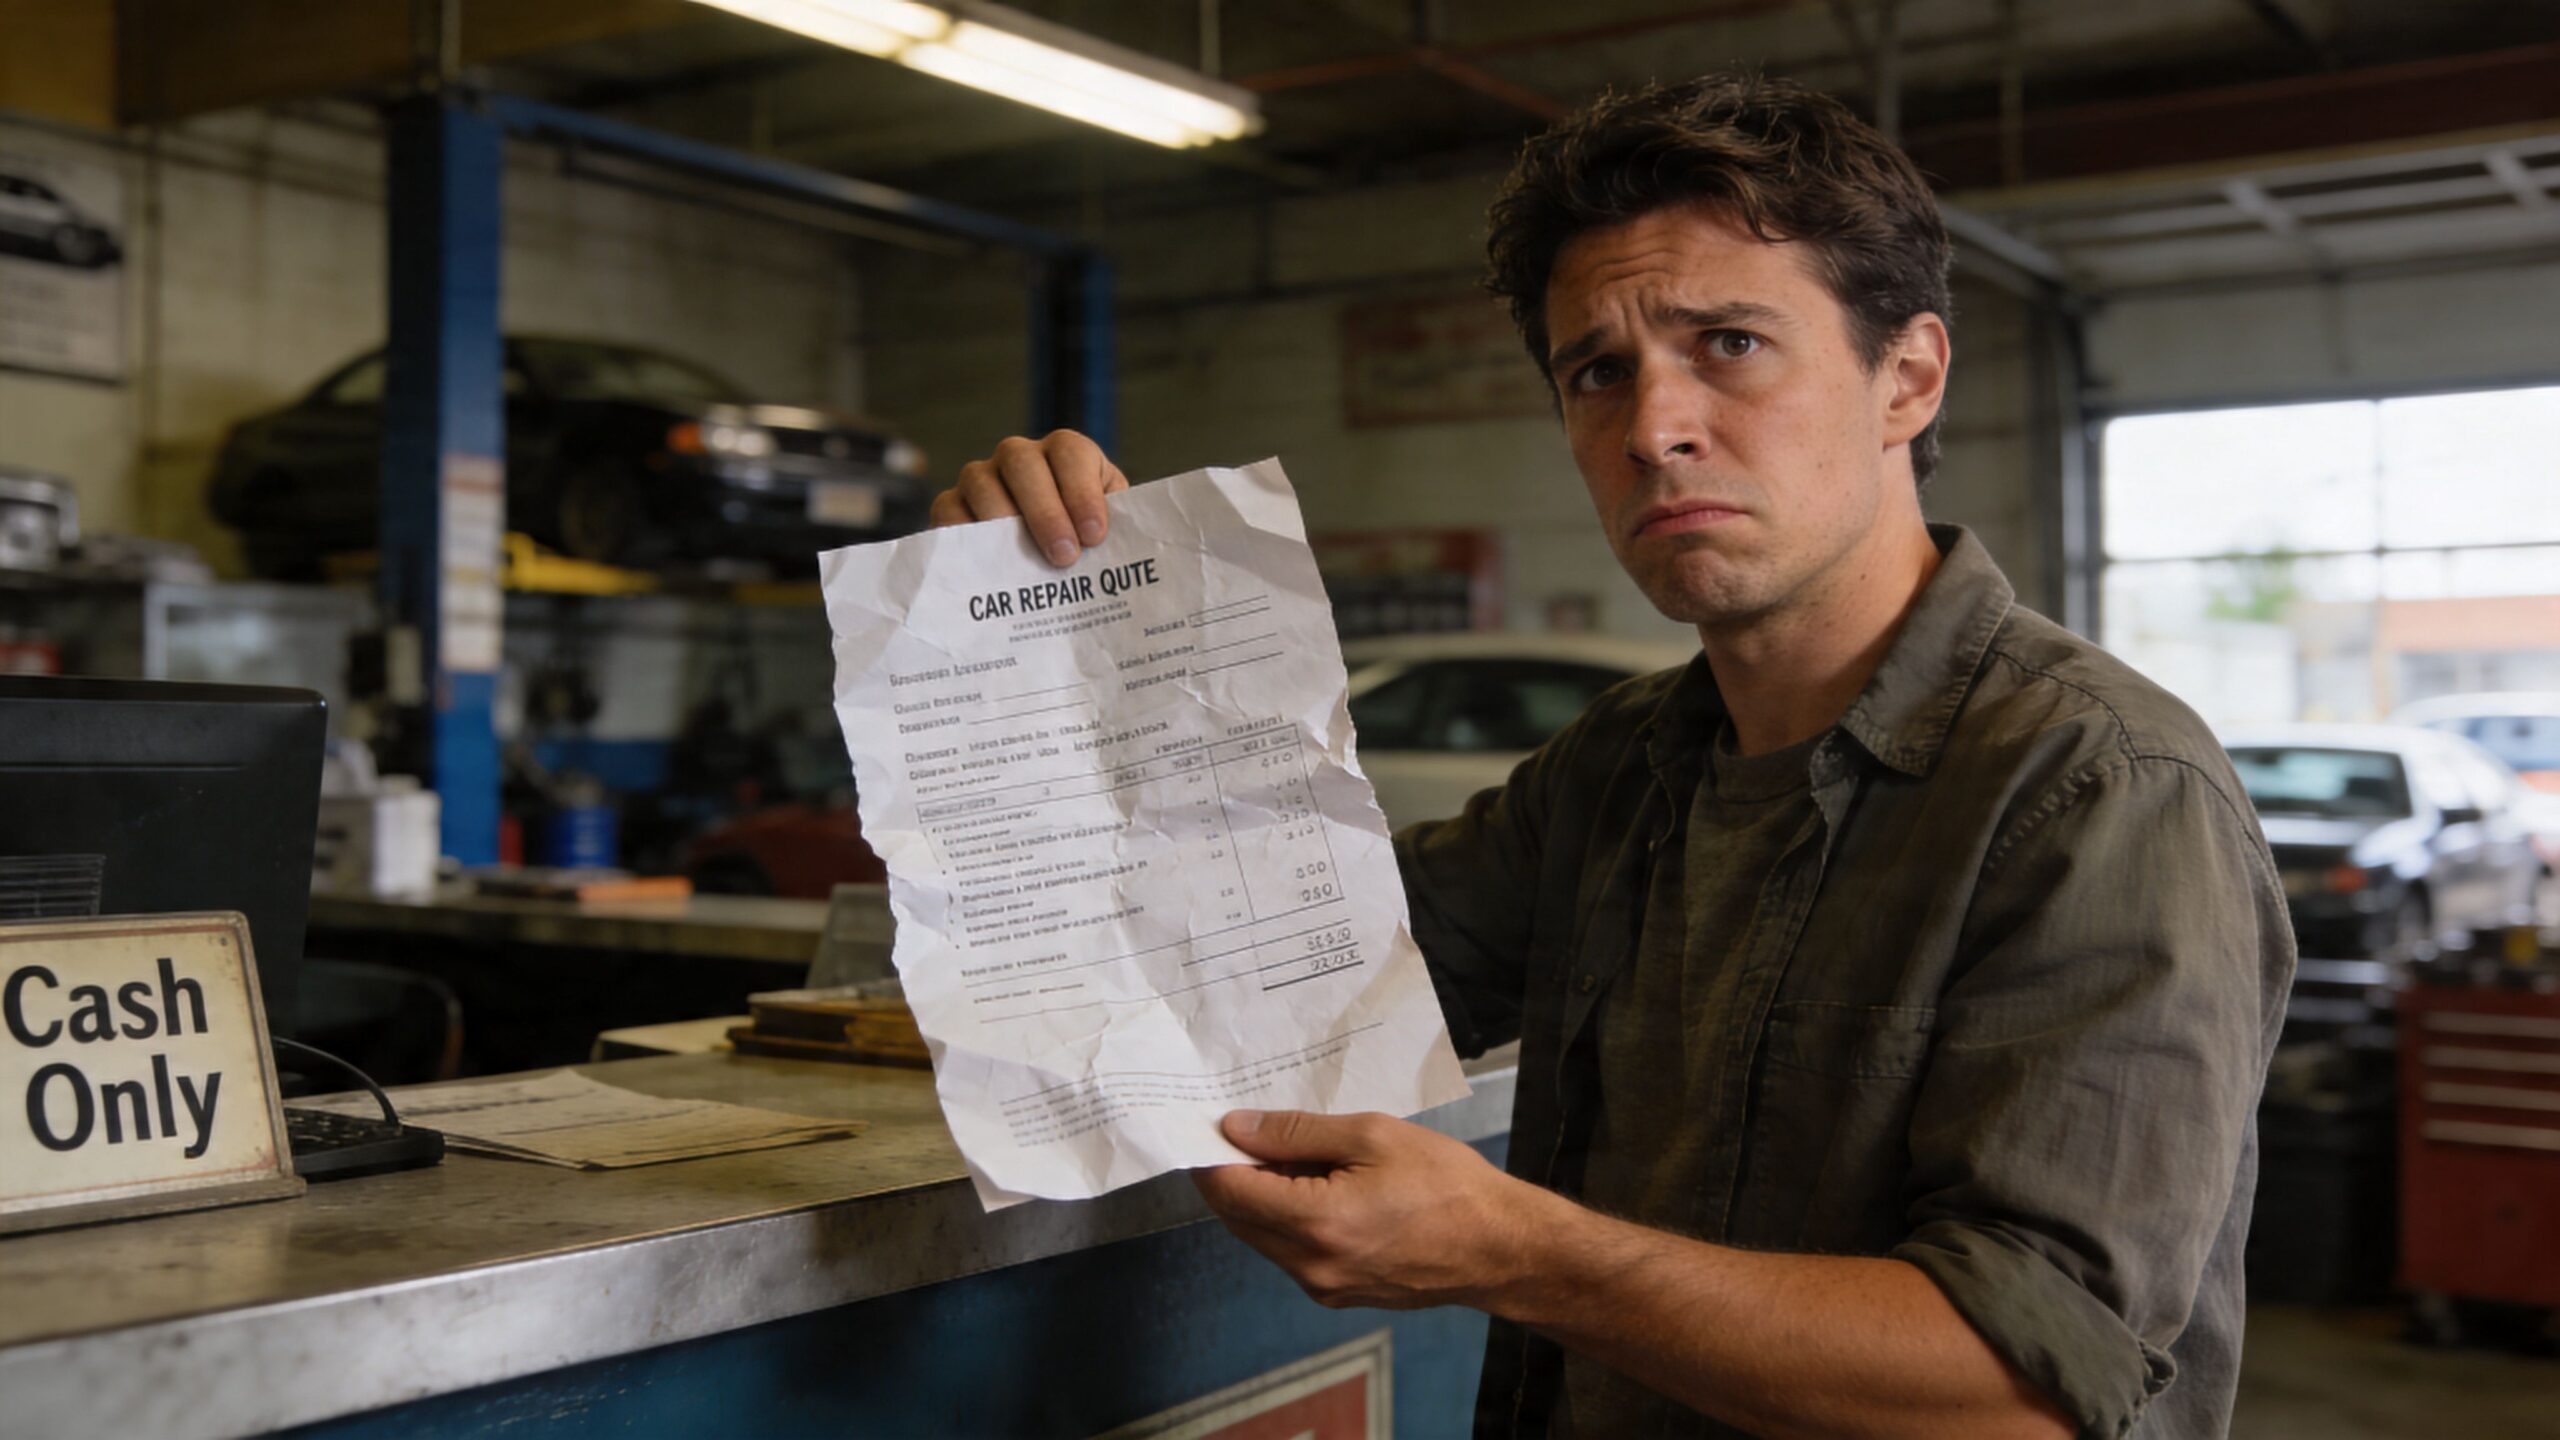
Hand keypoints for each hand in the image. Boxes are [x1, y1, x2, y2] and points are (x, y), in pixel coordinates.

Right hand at [928, 429, 1129, 567]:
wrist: (1049, 557)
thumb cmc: (1083, 542)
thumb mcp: (1108, 531)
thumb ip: (1117, 534)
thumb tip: (1125, 557)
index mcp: (1066, 453)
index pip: (1071, 454)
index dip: (1082, 492)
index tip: (1095, 535)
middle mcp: (1019, 456)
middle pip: (1022, 463)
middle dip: (1045, 510)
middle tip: (1064, 555)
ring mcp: (981, 477)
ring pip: (981, 482)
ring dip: (1003, 522)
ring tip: (1025, 564)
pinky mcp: (951, 504)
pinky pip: (948, 510)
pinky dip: (964, 535)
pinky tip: (987, 565)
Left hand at [1191, 1109, 1544, 1310]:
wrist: (1500, 1248)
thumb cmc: (1444, 1182)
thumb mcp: (1372, 1136)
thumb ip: (1297, 1133)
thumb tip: (1236, 1128)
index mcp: (1314, 1223)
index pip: (1229, 1190)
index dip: (1211, 1154)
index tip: (1212, 1121)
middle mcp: (1308, 1265)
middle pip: (1238, 1218)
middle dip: (1235, 1174)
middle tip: (1251, 1130)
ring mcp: (1323, 1287)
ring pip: (1263, 1237)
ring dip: (1263, 1198)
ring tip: (1296, 1154)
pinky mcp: (1339, 1295)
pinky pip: (1292, 1253)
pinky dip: (1289, 1220)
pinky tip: (1320, 1187)